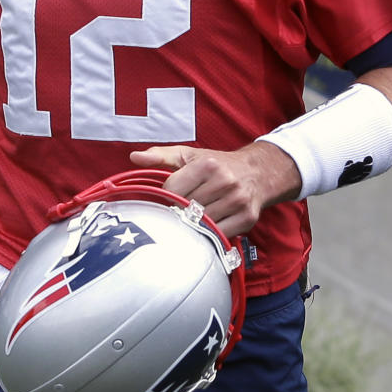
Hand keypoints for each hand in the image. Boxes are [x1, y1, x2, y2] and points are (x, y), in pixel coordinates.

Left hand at [129, 140, 301, 237]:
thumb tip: (134, 157)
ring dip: (192, 226)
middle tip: (176, 214)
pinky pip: (218, 236)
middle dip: (178, 213)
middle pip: (186, 208)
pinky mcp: (246, 219)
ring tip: (189, 220)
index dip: (165, 197)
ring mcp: (237, 201)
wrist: (257, 172)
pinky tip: (204, 229)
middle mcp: (224, 181)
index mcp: (207, 164)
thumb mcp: (188, 155)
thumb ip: (160, 156)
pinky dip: (208, 236)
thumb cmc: (216, 164)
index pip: (172, 190)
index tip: (167, 198)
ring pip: (201, 224)